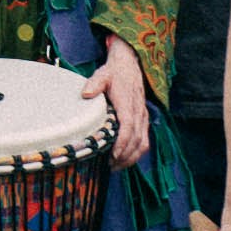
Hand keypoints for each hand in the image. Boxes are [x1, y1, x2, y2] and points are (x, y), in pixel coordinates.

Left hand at [95, 52, 157, 167]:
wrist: (130, 65)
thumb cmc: (114, 72)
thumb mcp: (102, 75)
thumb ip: (94, 83)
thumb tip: (86, 94)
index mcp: (128, 103)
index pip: (128, 126)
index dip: (122, 142)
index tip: (114, 154)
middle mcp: (138, 112)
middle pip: (136, 139)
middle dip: (125, 156)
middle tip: (110, 166)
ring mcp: (143, 117)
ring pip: (143, 143)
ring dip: (131, 157)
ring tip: (115, 166)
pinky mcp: (143, 120)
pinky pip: (145, 140)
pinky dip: (137, 153)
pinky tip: (124, 159)